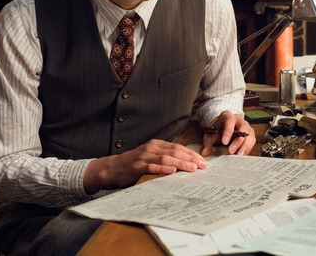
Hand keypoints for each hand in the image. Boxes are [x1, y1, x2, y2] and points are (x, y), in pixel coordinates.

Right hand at [84, 139, 207, 193]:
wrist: (113, 168)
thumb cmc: (135, 164)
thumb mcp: (152, 157)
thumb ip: (166, 158)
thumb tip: (186, 164)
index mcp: (157, 144)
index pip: (178, 147)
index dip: (191, 154)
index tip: (202, 161)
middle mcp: (152, 148)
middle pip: (175, 152)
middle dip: (190, 158)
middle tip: (202, 166)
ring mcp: (144, 156)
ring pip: (166, 158)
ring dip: (180, 164)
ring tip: (192, 169)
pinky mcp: (137, 166)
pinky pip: (152, 166)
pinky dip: (163, 169)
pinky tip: (172, 172)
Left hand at [201, 111, 255, 156]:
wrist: (223, 127)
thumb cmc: (217, 129)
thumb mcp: (210, 134)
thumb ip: (207, 143)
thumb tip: (205, 152)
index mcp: (228, 116)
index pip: (230, 121)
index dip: (228, 131)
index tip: (224, 142)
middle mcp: (239, 120)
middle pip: (243, 127)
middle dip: (238, 140)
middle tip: (231, 151)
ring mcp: (246, 126)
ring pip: (250, 134)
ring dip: (245, 145)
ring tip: (239, 155)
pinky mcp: (250, 134)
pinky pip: (252, 140)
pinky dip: (248, 148)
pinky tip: (242, 154)